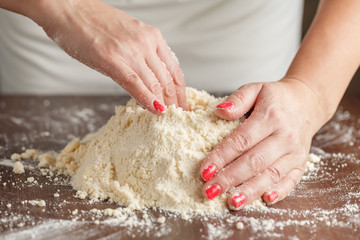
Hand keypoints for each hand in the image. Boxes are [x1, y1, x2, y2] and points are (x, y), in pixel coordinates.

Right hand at [30, 0, 187, 113]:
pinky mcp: (111, 58)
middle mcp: (146, 42)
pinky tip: (154, 110)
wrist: (67, 7)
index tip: (183, 106)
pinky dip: (146, 99)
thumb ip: (142, 55)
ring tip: (168, 119)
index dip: (181, 92)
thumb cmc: (95, 23)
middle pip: (168, 80)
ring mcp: (129, 50)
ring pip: (154, 83)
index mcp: (152, 36)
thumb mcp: (128, 36)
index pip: (175, 70)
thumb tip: (150, 79)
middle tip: (178, 117)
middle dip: (175, 102)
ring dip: (164, 104)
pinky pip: (135, 83)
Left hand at [200, 79, 325, 208]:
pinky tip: (264, 200)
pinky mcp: (301, 163)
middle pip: (254, 162)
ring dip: (250, 191)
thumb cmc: (276, 98)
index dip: (221, 157)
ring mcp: (295, 152)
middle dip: (230, 178)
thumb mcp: (256, 89)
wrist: (306, 102)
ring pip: (270, 175)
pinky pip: (291, 181)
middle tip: (210, 191)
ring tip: (231, 202)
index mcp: (270, 117)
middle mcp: (284, 136)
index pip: (241, 140)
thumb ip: (237, 99)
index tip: (204, 170)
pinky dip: (279, 192)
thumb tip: (219, 111)